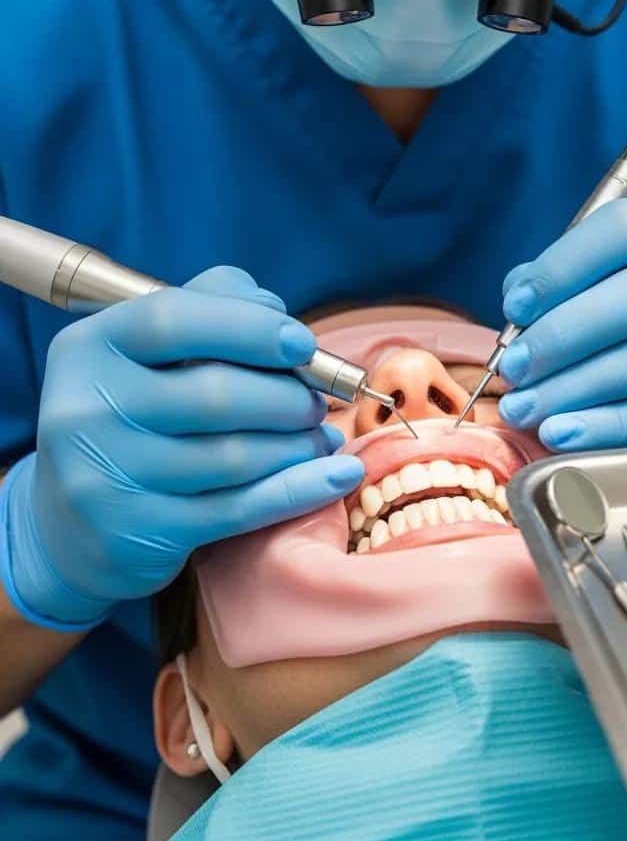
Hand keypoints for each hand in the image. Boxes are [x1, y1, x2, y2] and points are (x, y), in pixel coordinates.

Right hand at [1, 267, 362, 628]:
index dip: (250, 328)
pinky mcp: (136, 533)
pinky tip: (339, 474)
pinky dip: (302, 488)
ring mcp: (104, 477)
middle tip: (317, 403)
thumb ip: (215, 307)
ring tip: (319, 436)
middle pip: (216, 394)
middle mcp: (84, 409)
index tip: (303, 344)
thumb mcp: (156, 352)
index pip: (173, 319)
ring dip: (299, 444)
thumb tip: (280, 316)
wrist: (72, 524)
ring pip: (235, 456)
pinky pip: (241, 508)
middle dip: (289, 398)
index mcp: (90, 347)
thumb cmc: (137, 415)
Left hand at [497, 200, 626, 449]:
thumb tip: (518, 296)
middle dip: (559, 339)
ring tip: (526, 409)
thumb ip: (586, 279)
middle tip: (513, 371)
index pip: (624, 229)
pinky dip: (611, 426)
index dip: (560, 267)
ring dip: (575, 390)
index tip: (515, 306)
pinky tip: (568, 433)